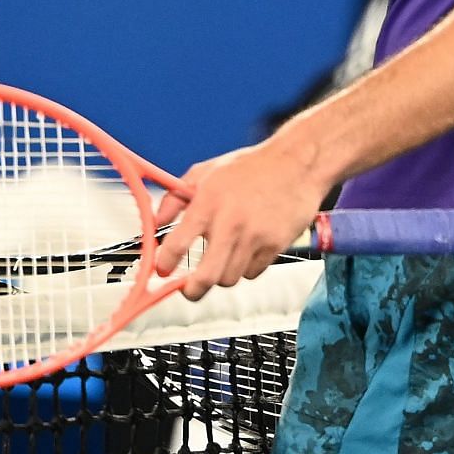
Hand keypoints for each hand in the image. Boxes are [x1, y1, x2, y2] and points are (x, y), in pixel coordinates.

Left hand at [151, 139, 330, 300]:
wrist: (296, 163)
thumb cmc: (250, 167)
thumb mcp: (206, 172)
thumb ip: (176, 197)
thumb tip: (157, 221)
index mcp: (208, 202)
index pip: (178, 244)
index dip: (165, 263)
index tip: (162, 270)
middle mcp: (230, 222)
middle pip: (206, 276)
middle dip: (192, 290)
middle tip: (188, 290)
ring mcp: (255, 236)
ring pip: (230, 278)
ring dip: (222, 274)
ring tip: (224, 257)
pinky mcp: (275, 245)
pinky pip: (253, 272)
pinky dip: (246, 267)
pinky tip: (247, 248)